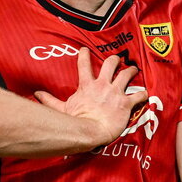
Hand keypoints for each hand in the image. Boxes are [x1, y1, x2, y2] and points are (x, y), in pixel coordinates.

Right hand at [34, 50, 148, 146]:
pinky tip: (146, 94)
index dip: (84, 55)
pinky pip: (139, 95)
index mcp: (87, 86)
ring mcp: (116, 93)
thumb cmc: (76, 122)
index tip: (85, 50)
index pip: (84, 64)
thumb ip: (49, 100)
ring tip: (134, 70)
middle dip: (115, 60)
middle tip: (118, 60)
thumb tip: (35, 95)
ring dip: (132, 71)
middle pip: (111, 63)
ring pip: (127, 74)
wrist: (91, 131)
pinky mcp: (126, 103)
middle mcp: (103, 85)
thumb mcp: (61, 110)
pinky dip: (144, 94)